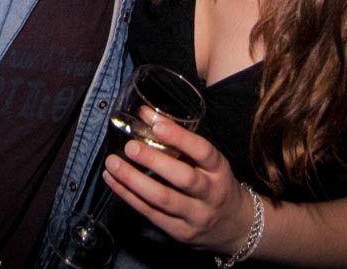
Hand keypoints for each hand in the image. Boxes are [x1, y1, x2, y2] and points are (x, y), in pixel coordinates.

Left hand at [102, 115, 256, 253]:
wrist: (234, 226)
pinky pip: (150, 213)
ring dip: (133, 181)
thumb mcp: (210, 163)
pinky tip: (113, 181)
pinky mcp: (178, 232)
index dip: (180, 137)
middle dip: (154, 161)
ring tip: (112, 164)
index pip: (202, 151)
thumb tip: (146, 115)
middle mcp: (209, 194)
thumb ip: (182, 142)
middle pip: (183, 178)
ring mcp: (194, 216)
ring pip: (162, 199)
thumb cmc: (215, 184)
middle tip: (130, 147)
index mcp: (219, 170)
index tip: (156, 124)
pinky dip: (128, 196)